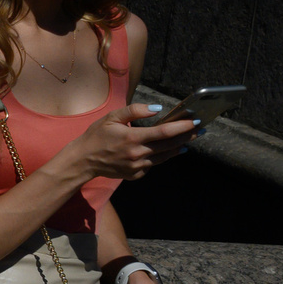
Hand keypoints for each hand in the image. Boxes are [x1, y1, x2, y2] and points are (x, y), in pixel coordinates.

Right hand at [63, 104, 195, 180]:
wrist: (83, 160)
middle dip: (187, 136)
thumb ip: (134, 110)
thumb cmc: (96, 136)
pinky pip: (153, 165)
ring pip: (164, 156)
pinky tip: (167, 152)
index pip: (164, 132)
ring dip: (178, 148)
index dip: (182, 126)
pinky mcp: (135, 174)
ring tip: (188, 141)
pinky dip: (161, 157)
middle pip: (170, 145)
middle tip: (200, 129)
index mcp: (132, 138)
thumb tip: (156, 109)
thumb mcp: (111, 117)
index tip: (196, 120)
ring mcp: (137, 166)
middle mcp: (138, 154)